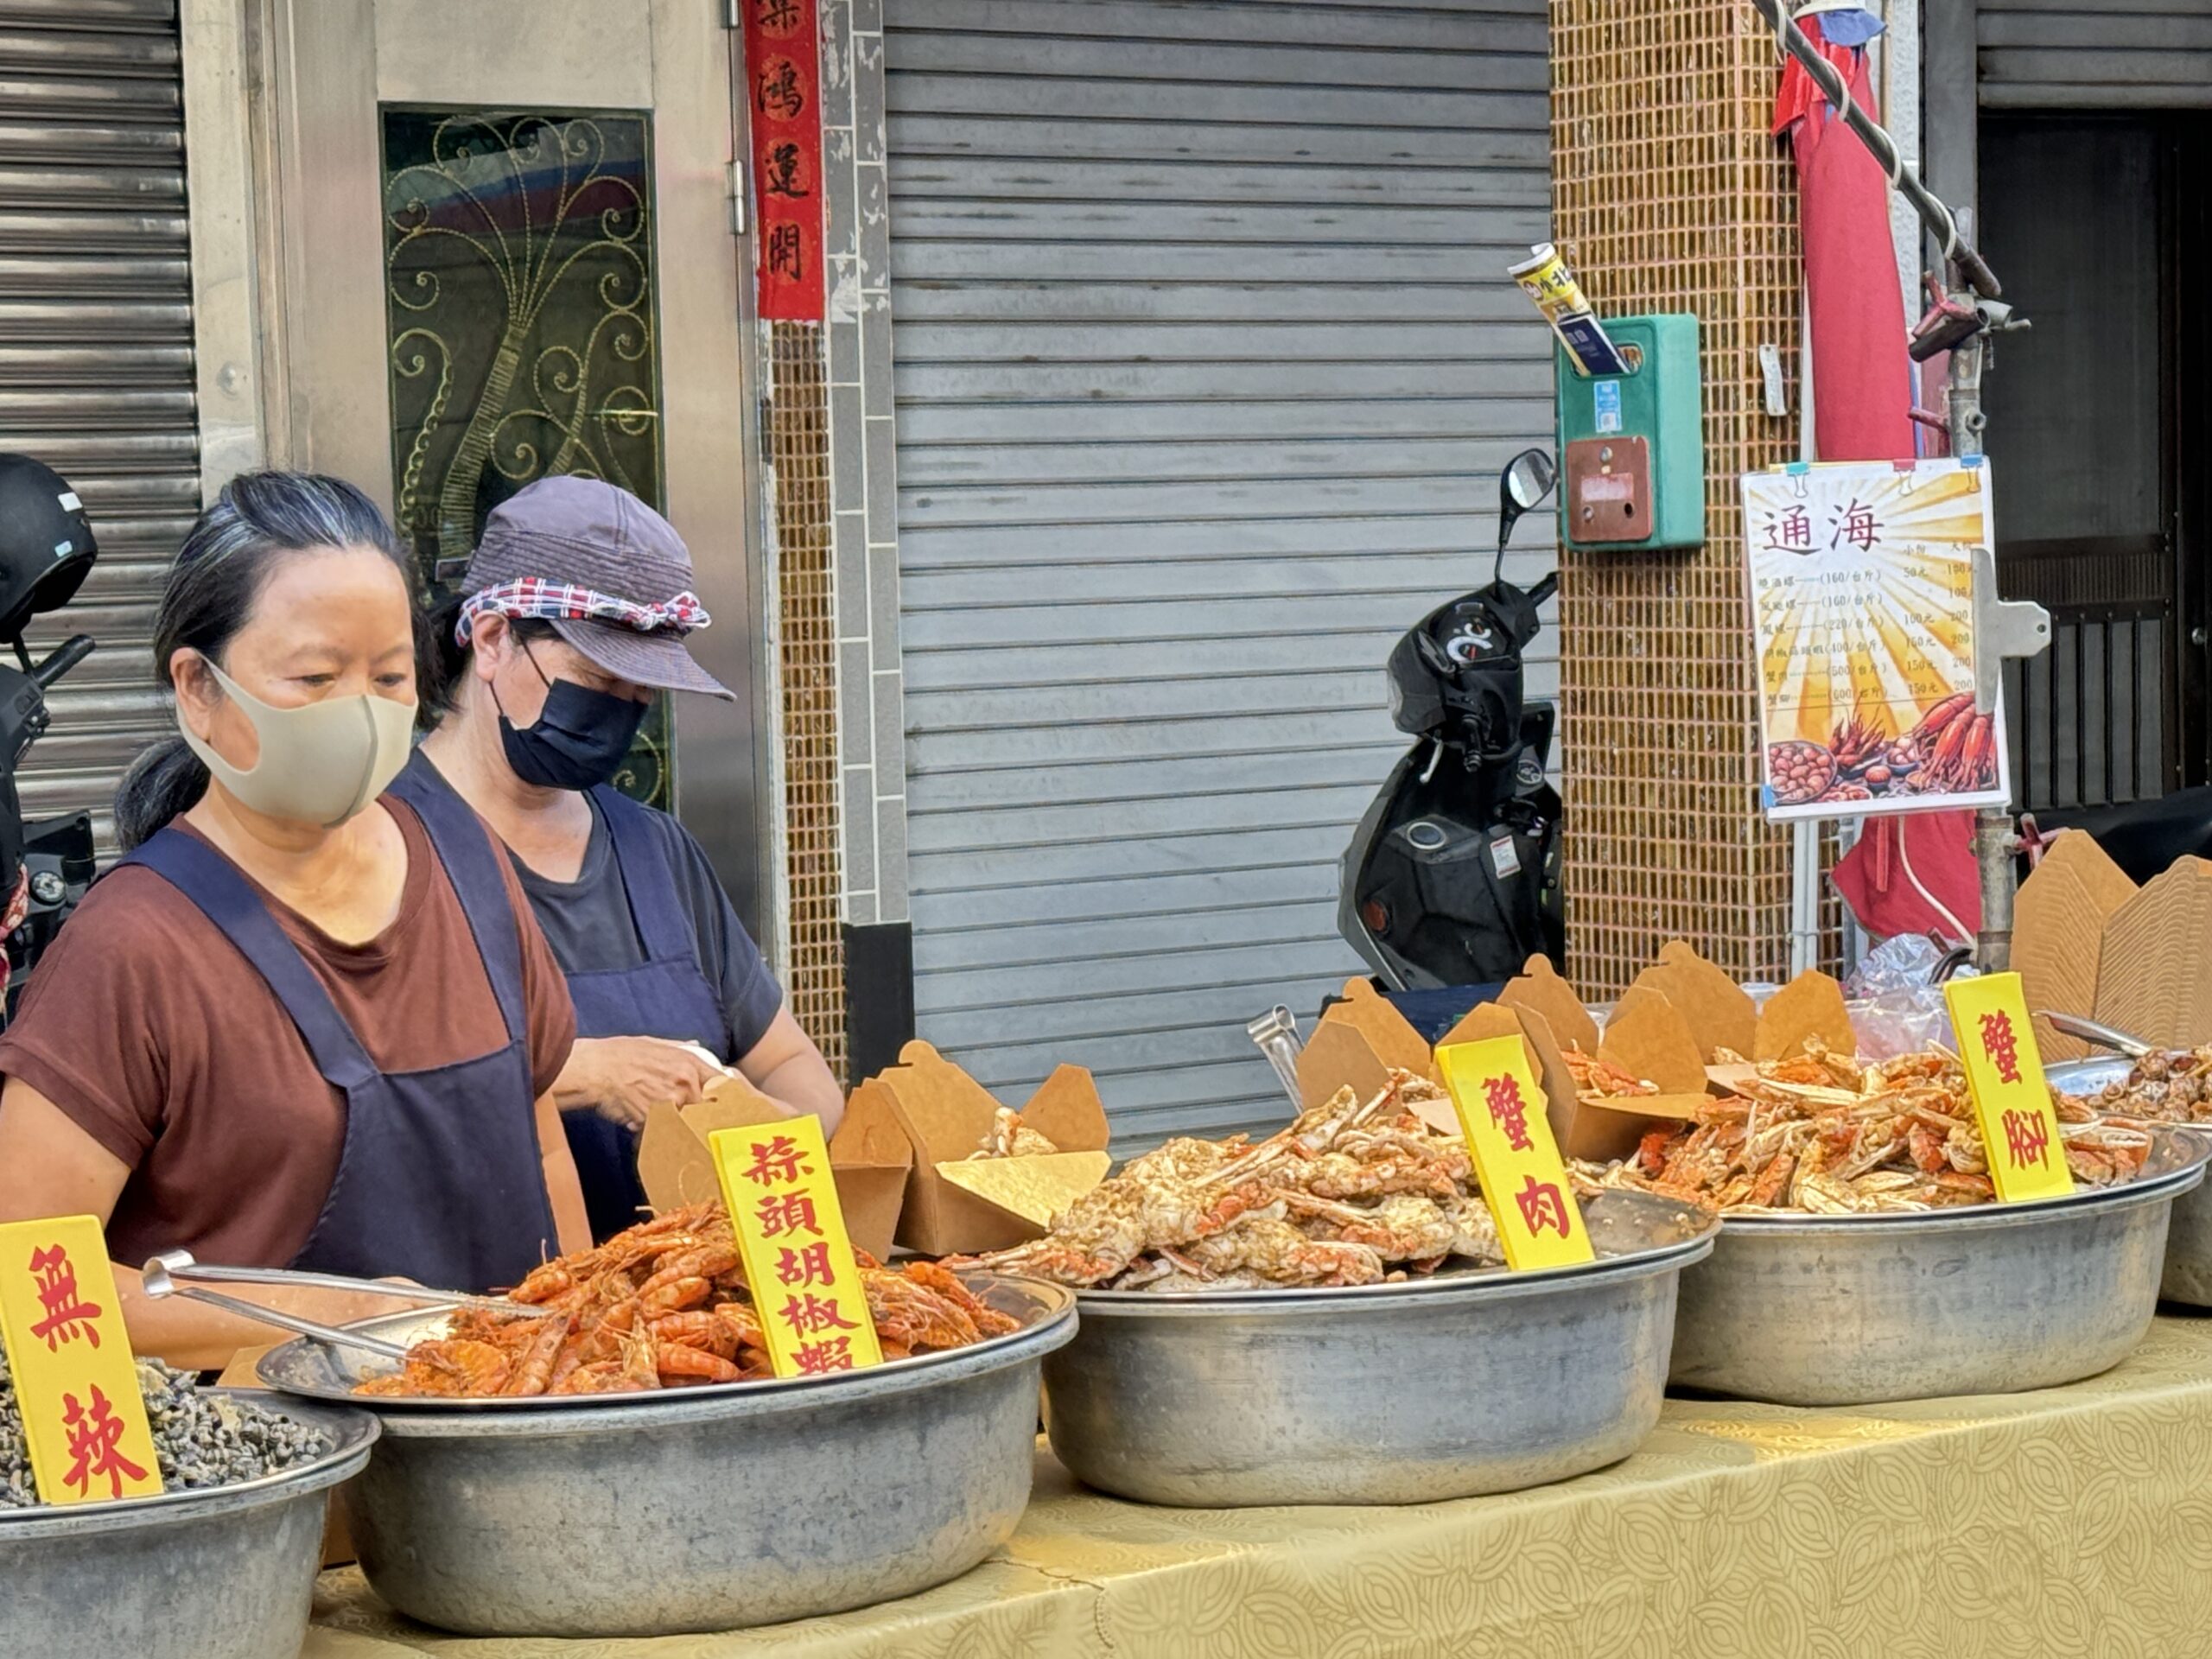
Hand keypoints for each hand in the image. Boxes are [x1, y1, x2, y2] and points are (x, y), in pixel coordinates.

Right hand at [558, 1035, 726, 1128]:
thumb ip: (679, 1048)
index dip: (725, 1097)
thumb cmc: (621, 1054)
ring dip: (681, 1129)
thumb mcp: (655, 1043)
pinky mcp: (655, 1121)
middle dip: (703, 1117)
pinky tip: (645, 1127)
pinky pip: (664, 1132)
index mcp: (689, 1064)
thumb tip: (696, 1046)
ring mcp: (670, 1104)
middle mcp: (685, 1084)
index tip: (724, 1106)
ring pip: (688, 1124)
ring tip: (669, 1127)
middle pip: (707, 1109)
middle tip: (698, 1124)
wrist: (596, 1070)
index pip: (721, 1084)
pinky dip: (657, 1134)